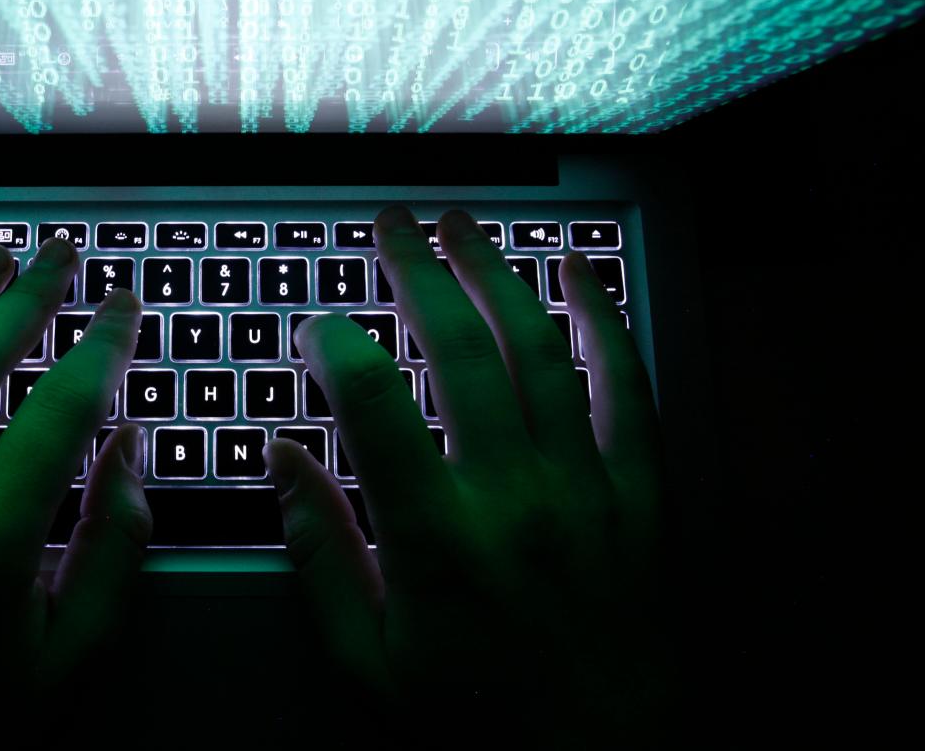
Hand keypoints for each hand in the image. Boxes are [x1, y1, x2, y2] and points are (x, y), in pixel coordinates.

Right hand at [269, 204, 667, 743]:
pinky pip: (629, 391)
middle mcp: (514, 500)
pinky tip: (579, 274)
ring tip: (465, 225)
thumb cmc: (473, 721)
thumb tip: (284, 458)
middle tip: (391, 224)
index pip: (373, 405)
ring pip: (541, 352)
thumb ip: (321, 552)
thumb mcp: (369, 660)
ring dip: (498, 275)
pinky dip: (605, 324)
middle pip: (461, 351)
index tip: (316, 326)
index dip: (335, 346)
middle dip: (417, 272)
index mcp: (437, 541)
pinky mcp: (640, 498)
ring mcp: (586, 492)